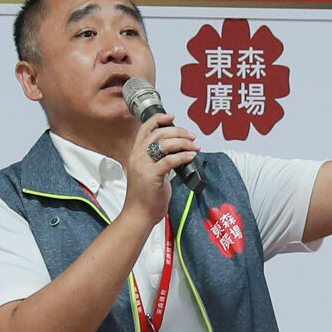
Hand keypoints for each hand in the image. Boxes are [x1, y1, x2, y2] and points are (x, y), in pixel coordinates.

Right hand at [121, 110, 199, 225]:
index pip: (145, 129)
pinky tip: (191, 156)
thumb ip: (158, 160)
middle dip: (179, 132)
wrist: (139, 214)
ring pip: (165, 144)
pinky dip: (182, 156)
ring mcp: (144, 165)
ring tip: (195, 146)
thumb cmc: (145, 197)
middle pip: (159, 133)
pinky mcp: (152, 175)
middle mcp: (138, 156)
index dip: (159, 119)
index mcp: (136, 154)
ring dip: (184, 142)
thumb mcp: (149, 172)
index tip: (172, 117)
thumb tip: (176, 152)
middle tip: (191, 136)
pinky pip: (170, 160)